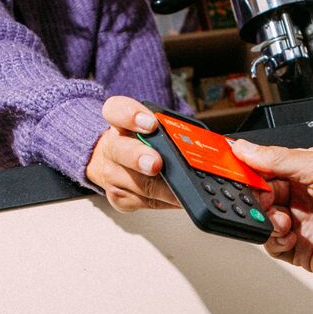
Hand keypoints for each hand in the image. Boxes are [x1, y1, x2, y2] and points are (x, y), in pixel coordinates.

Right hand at [87, 96, 179, 212]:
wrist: (113, 161)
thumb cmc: (140, 142)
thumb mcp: (151, 126)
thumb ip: (169, 128)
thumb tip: (200, 143)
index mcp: (119, 121)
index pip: (117, 110)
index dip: (132, 116)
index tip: (151, 123)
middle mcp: (112, 147)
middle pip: (122, 151)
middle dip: (141, 159)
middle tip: (156, 164)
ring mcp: (112, 175)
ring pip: (140, 184)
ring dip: (165, 189)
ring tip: (184, 189)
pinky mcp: (119, 198)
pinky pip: (146, 202)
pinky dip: (167, 202)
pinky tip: (179, 199)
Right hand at [231, 140, 312, 280]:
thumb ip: (276, 158)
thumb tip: (244, 148)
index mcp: (306, 170)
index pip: (264, 166)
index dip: (246, 167)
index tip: (228, 167)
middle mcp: (302, 196)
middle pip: (259, 194)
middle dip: (254, 195)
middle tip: (257, 195)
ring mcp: (302, 224)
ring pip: (263, 220)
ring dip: (265, 218)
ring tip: (281, 217)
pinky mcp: (302, 251)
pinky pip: (273, 245)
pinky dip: (273, 239)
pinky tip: (289, 232)